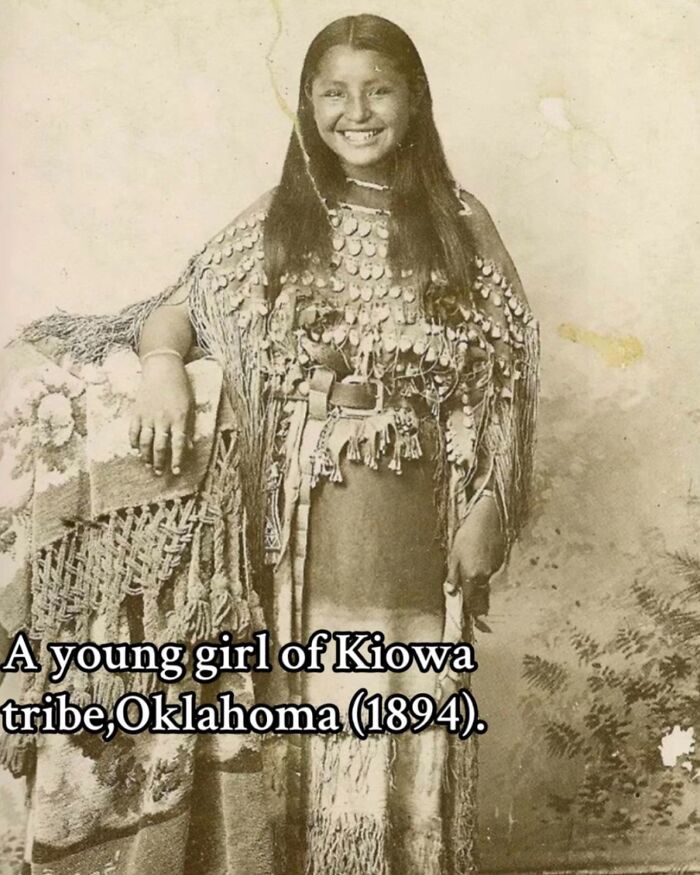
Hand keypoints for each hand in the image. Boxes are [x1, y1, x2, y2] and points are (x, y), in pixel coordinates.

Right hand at [129, 355, 193, 474]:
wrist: (162, 368)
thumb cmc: (180, 387)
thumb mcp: (190, 407)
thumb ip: (189, 428)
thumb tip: (189, 447)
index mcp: (179, 418)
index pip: (178, 445)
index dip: (176, 460)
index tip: (175, 472)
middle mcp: (163, 419)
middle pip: (159, 447)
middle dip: (159, 462)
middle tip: (158, 472)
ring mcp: (148, 416)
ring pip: (145, 442)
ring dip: (145, 456)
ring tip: (147, 465)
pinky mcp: (137, 411)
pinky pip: (133, 431)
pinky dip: (133, 442)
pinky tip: (136, 449)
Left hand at [447, 495, 504, 615]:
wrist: (487, 519)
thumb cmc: (466, 536)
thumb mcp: (453, 555)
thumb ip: (452, 575)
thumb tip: (450, 590)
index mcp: (472, 576)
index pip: (470, 600)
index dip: (468, 609)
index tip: (467, 615)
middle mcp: (484, 576)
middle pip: (481, 597)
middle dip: (477, 604)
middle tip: (474, 609)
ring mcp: (494, 569)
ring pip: (486, 584)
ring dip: (480, 588)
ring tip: (473, 583)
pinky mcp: (499, 561)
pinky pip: (490, 573)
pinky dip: (485, 573)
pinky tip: (479, 563)